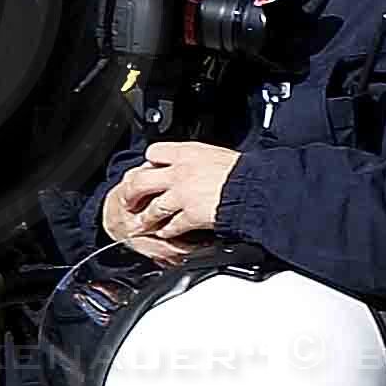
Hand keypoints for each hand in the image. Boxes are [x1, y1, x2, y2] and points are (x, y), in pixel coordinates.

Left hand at [101, 140, 235, 261]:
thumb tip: (200, 163)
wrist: (255, 189)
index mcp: (187, 153)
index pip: (154, 152)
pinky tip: (165, 234)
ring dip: (146, 218)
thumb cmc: (245, 171)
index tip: (149, 168)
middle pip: (142, 181)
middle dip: (132, 193)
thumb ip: (202, 159)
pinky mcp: (190, 216)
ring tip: (142, 223)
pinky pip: (171, 226)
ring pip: (153, 208)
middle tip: (130, 200)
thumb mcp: (219, 154)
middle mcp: (179, 173)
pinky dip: (166, 232)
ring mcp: (182, 196)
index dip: (149, 162)